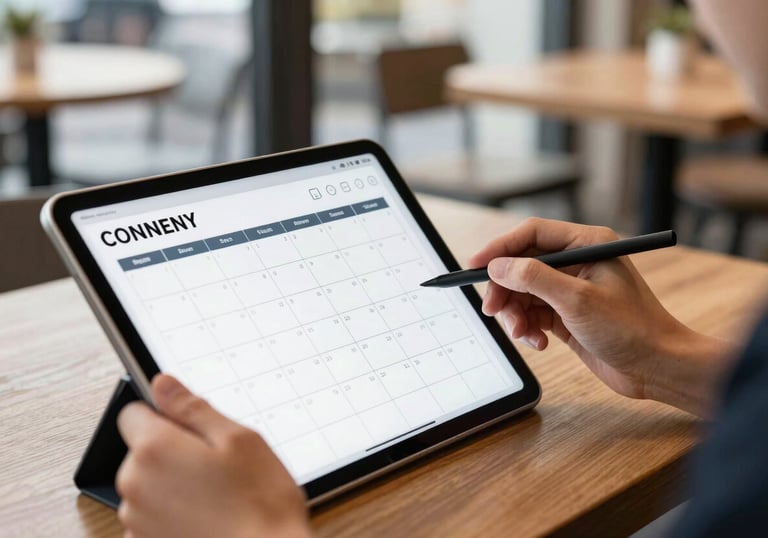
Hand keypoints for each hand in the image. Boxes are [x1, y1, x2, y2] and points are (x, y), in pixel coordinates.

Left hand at [116, 375, 310, 537]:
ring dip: (174, 484)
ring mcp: (136, 521)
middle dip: (173, 451)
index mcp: (154, 449)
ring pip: (149, 485)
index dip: (165, 415)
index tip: (191, 427)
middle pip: (142, 451)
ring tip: (218, 495)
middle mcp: (135, 485)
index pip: (133, 413)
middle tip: (218, 464)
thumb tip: (163, 384)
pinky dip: (174, 515)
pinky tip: (208, 518)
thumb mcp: (238, 439)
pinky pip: (153, 517)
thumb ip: (192, 408)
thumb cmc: (259, 504)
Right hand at [469, 218, 732, 416]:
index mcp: (587, 244)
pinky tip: (539, 342)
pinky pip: (533, 314)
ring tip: (523, 334)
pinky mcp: (567, 314)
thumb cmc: (632, 329)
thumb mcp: (576, 300)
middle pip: (522, 265)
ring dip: (516, 314)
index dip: (500, 248)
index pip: (532, 234)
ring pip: (523, 292)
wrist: (658, 367)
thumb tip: (498, 266)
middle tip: (492, 309)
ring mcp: (571, 289)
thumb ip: (534, 278)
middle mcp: (578, 262)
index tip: (475, 264)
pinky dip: (528, 328)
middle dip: (504, 288)